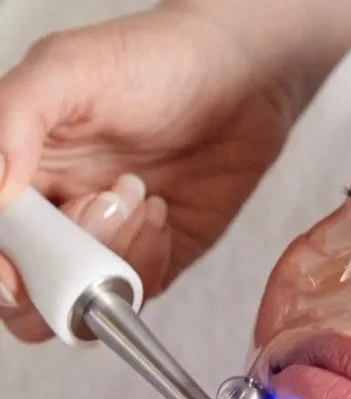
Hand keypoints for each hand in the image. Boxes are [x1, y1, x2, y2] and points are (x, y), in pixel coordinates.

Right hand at [0, 2, 290, 341]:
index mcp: (19, 171)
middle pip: (30, 290)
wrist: (241, 82)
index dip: (2, 266)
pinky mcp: (156, 258)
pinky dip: (150, 257)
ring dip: (114, 254)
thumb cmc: (156, 61)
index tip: (16, 274)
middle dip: (63, 264)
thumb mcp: (70, 69)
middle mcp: (56, 213)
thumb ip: (16, 118)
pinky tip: (164, 209)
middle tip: (104, 203)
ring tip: (143, 192)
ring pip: (85, 298)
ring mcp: (107, 242)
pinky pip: (140, 290)